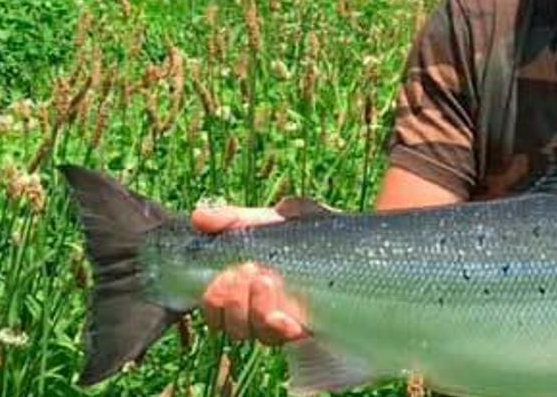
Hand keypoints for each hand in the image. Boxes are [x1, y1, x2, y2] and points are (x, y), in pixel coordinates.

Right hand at [193, 206, 308, 344]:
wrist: (356, 241)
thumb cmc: (310, 230)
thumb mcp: (272, 219)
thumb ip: (236, 219)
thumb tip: (200, 217)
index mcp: (245, 289)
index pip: (215, 310)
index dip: (213, 301)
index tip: (227, 273)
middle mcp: (262, 312)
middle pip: (231, 327)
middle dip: (233, 302)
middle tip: (248, 270)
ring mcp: (286, 323)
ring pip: (256, 335)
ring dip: (256, 311)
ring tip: (267, 281)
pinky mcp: (312, 329)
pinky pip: (288, 340)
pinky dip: (282, 328)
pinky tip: (288, 316)